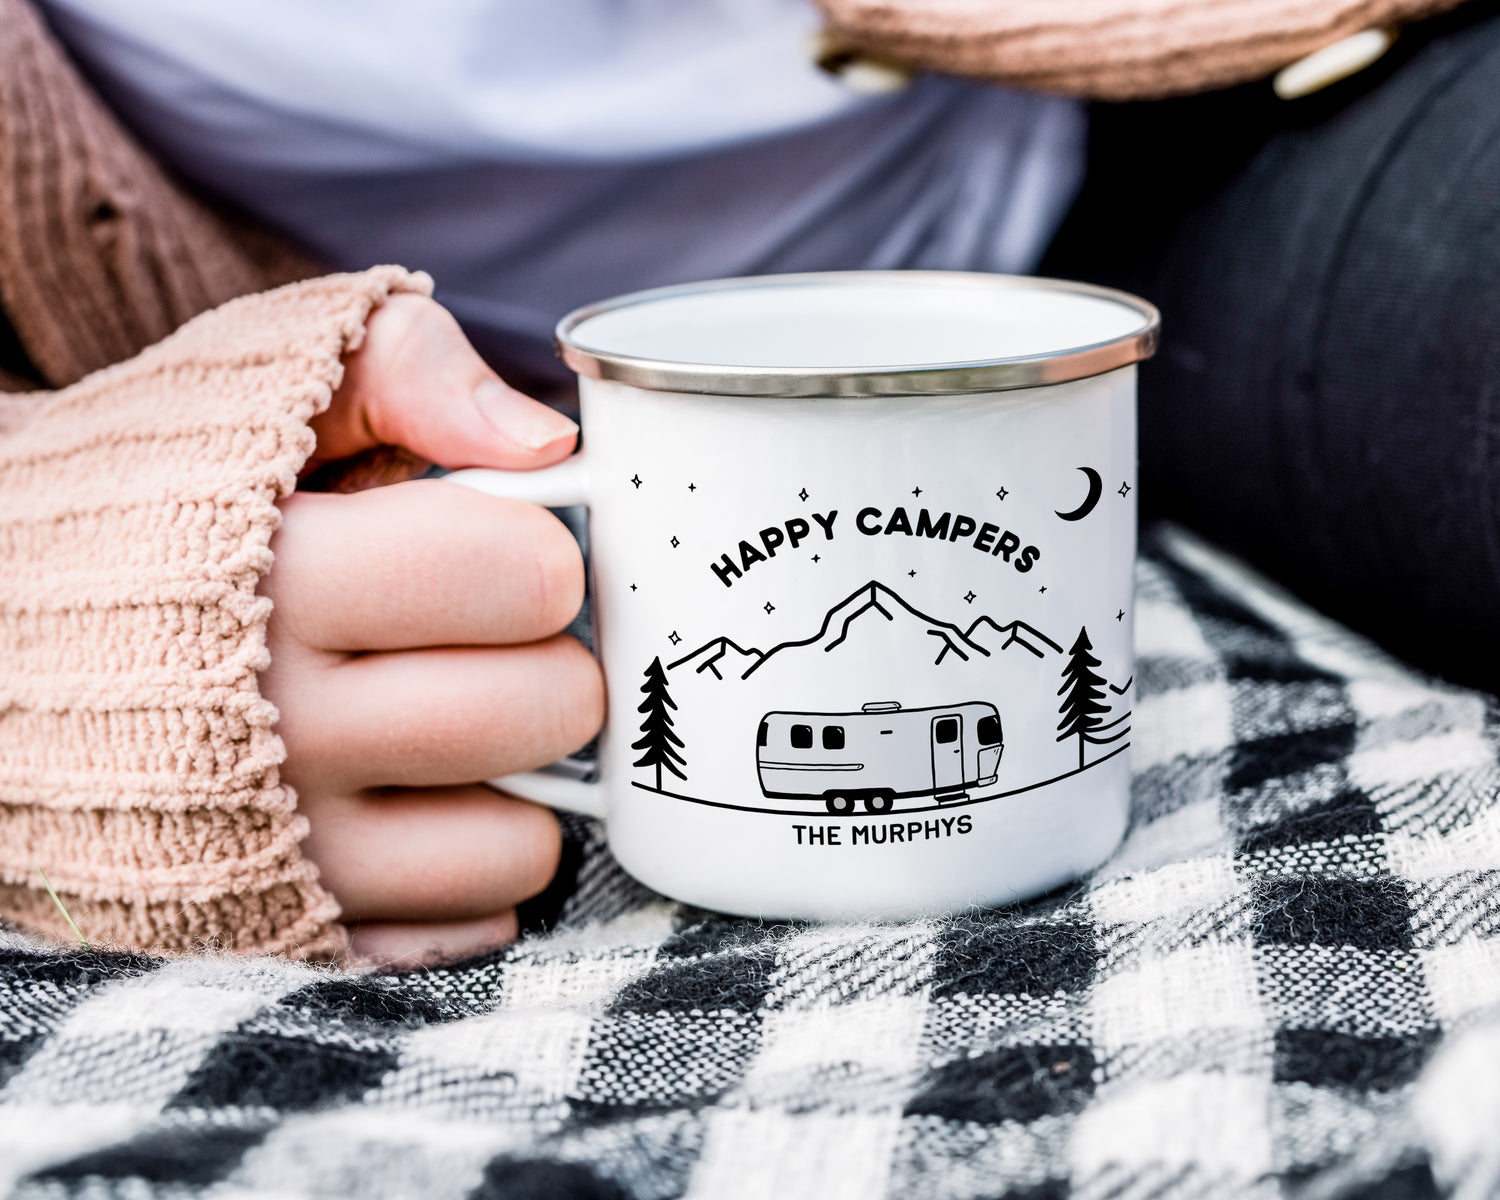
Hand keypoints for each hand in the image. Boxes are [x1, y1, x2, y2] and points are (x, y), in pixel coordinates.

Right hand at [258, 295, 603, 965]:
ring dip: (516, 774)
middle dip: (552, 659)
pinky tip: (417, 797)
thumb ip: (409, 370)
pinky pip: (464, 923)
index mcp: (283, 578)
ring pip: (518, 843)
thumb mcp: (263, 380)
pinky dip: (469, 861)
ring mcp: (282, 850)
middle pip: (544, 710)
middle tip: (494, 637)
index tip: (502, 548)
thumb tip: (549, 442)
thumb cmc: (157, 490)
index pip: (521, 576)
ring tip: (449, 715)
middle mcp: (279, 730)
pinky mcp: (285, 928)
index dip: (541, 554)